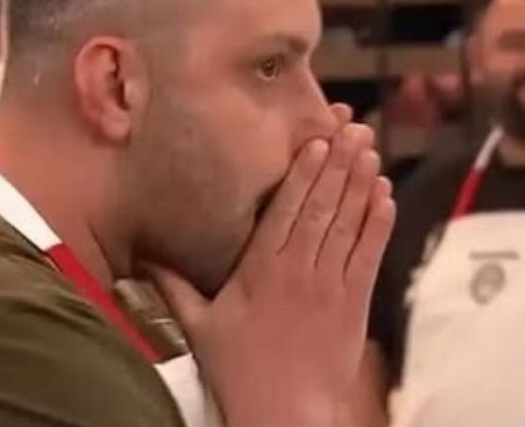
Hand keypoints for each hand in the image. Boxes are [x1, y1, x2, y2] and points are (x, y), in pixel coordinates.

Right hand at [154, 117, 395, 426]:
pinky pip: (369, 254)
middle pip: (321, 207)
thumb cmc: (239, 371)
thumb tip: (138, 260)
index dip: (304, 173)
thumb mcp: (198, 328)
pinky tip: (386, 194)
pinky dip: (379, 223)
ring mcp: (331, 285)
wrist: (285, 414)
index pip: (286, 210)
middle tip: (351, 126)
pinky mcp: (354, 303)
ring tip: (370, 147)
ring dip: (361, 182)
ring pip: (348, 223)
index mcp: (261, 270)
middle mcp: (299, 269)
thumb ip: (172, 288)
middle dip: (338, 164)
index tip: (317, 140)